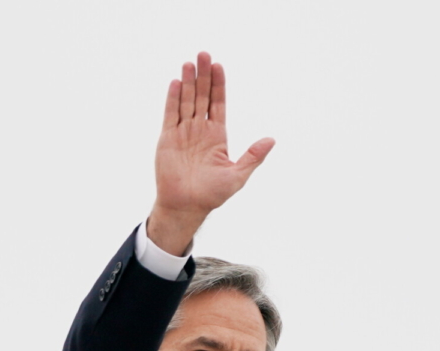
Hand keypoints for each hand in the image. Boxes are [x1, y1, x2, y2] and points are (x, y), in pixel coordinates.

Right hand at [148, 52, 274, 255]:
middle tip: (204, 54)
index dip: (218, 85)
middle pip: (201, 96)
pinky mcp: (167, 139)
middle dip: (203, 76)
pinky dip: (172, 99)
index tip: (218, 66)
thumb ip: (253, 156)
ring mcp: (183, 133)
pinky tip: (175, 83)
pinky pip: (170, 114)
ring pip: (186, 101)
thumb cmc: (212, 194)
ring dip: (187, 82)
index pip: (218, 104)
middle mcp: (200, 130)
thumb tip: (271, 140)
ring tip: (189, 63)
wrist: (186, 206)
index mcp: (217, 136)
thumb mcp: (237, 175)